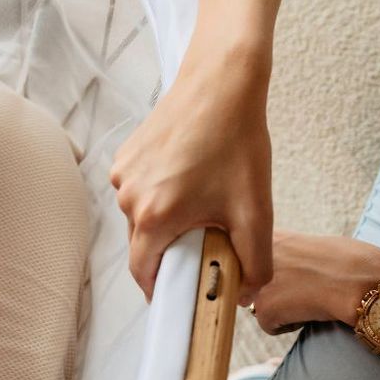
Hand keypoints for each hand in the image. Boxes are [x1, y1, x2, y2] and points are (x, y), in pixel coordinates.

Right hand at [109, 49, 273, 304]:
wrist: (221, 82)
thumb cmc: (237, 141)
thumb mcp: (255, 209)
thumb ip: (256, 262)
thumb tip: (247, 295)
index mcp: (154, 216)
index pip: (144, 273)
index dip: (161, 291)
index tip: (180, 297)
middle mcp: (129, 197)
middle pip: (143, 244)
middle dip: (170, 252)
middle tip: (205, 245)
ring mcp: (124, 173)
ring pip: (140, 216)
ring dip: (165, 221)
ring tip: (202, 204)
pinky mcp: (127, 154)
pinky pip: (139, 189)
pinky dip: (160, 194)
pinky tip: (190, 178)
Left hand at [250, 229, 379, 333]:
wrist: (368, 282)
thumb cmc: (355, 263)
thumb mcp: (317, 245)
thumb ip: (293, 251)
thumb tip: (287, 266)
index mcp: (271, 235)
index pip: (253, 258)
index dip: (277, 272)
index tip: (296, 275)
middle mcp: (256, 255)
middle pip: (252, 281)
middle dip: (273, 289)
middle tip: (303, 290)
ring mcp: (257, 280)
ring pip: (259, 304)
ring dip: (280, 307)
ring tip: (309, 300)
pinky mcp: (264, 307)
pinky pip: (270, 326)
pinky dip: (288, 326)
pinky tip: (309, 314)